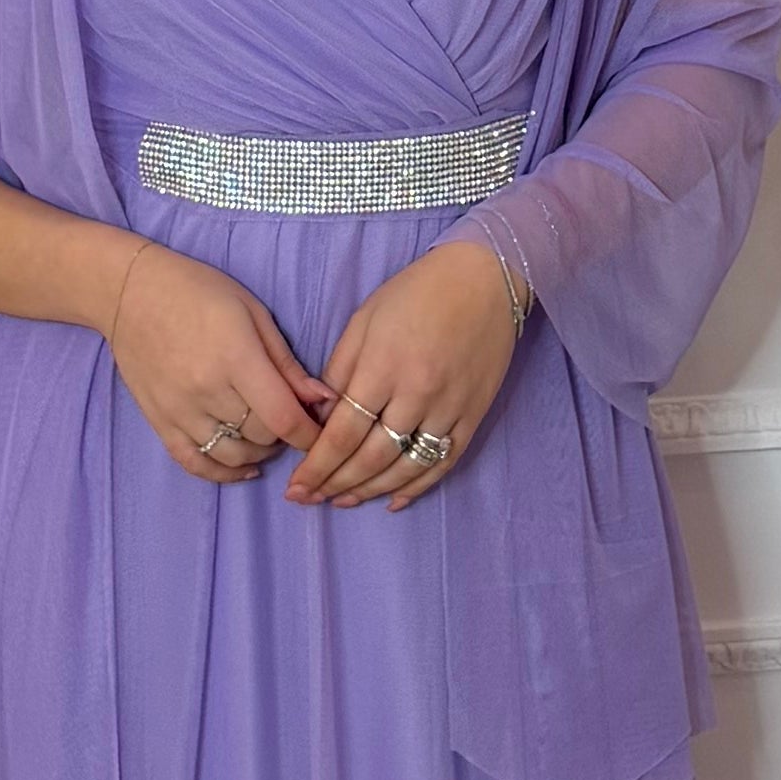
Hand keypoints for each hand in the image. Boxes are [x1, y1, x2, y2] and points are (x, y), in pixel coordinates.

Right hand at [105, 242, 327, 484]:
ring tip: (267, 437)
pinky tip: (244, 466)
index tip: (322, 433)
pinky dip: (222, 473)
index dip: (310, 434)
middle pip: (261, 436)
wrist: (130, 291)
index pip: (283, 417)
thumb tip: (323, 399)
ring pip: (232, 454)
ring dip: (259, 453)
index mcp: (236, 357)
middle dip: (286, 435)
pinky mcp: (159, 420)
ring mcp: (179, 409)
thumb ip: (286, 362)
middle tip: (291, 419)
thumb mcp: (253, 312)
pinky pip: (194, 462)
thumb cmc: (198, 291)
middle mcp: (206, 389)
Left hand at [290, 235, 523, 508]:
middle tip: (309, 499)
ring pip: (405, 468)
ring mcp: (449, 408)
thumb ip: (340, 370)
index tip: (296, 485)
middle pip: (371, 457)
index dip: (317, 465)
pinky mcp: (473, 416)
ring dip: (370, 491)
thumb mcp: (364, 320)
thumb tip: (320, 417)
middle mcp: (417, 394)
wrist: (485, 278)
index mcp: (383, 366)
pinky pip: (443, 463)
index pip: (343, 432)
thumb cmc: (416, 292)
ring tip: (342, 501)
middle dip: (335, 484)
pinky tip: (392, 501)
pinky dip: (416, 487)